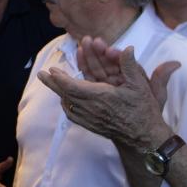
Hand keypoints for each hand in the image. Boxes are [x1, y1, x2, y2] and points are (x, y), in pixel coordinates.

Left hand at [39, 45, 178, 148]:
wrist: (144, 139)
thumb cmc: (143, 111)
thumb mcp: (141, 86)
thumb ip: (131, 66)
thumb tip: (127, 48)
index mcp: (102, 96)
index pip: (74, 87)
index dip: (62, 78)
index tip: (52, 70)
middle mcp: (92, 108)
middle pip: (66, 94)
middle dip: (53, 82)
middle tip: (42, 74)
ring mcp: (90, 118)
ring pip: (68, 103)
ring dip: (57, 91)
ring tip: (48, 81)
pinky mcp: (91, 125)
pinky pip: (73, 114)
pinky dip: (66, 104)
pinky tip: (63, 99)